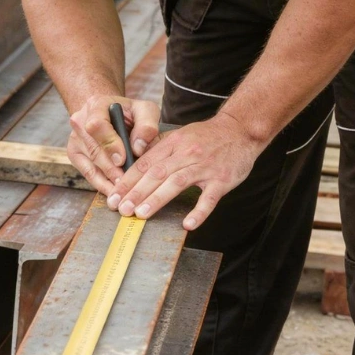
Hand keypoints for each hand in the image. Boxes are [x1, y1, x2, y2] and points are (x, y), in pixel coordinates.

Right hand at [68, 95, 160, 194]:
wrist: (111, 114)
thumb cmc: (130, 113)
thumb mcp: (144, 111)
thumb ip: (146, 125)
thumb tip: (138, 148)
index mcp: (96, 105)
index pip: (96, 125)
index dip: (110, 144)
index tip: (122, 159)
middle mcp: (80, 120)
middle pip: (93, 149)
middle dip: (110, 168)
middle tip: (125, 183)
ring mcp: (75, 138)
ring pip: (89, 163)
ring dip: (107, 179)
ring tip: (122, 191)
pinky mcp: (75, 153)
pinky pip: (87, 172)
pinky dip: (101, 184)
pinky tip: (114, 192)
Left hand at [106, 111, 261, 230]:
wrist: (240, 130)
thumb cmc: (208, 136)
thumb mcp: (181, 135)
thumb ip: (160, 148)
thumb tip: (135, 162)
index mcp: (174, 143)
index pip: (146, 162)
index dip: (128, 180)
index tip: (114, 195)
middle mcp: (187, 154)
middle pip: (157, 173)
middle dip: (136, 192)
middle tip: (121, 209)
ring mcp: (205, 167)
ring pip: (177, 183)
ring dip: (157, 199)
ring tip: (141, 214)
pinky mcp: (222, 180)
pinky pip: (209, 198)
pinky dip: (199, 212)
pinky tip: (188, 224)